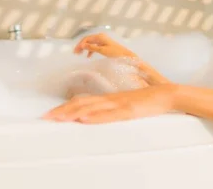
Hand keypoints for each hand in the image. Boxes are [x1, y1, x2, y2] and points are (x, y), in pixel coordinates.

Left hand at [43, 84, 176, 123]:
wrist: (166, 94)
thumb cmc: (148, 101)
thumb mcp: (127, 106)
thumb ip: (113, 109)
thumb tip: (97, 116)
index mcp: (109, 98)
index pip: (82, 100)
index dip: (65, 106)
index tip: (52, 113)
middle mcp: (110, 99)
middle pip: (81, 102)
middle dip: (62, 110)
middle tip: (46, 117)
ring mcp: (119, 104)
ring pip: (91, 107)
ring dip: (73, 113)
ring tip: (59, 118)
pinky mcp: (128, 110)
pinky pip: (109, 114)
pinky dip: (95, 117)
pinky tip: (85, 119)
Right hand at [74, 33, 134, 58]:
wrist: (126, 55)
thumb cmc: (115, 53)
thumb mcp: (102, 50)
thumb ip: (92, 47)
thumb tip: (82, 45)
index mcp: (100, 37)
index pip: (86, 39)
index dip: (80, 45)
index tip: (75, 52)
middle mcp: (101, 37)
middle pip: (88, 40)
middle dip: (81, 46)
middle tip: (75, 53)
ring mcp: (103, 40)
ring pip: (91, 43)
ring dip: (85, 48)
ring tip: (79, 54)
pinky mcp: (105, 45)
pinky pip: (95, 46)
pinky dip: (90, 50)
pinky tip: (88, 56)